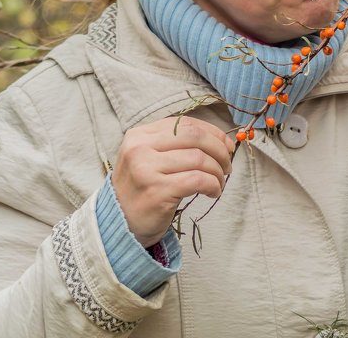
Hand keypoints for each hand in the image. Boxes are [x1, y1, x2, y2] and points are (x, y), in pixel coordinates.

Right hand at [110, 115, 236, 247]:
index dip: (212, 132)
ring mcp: (147, 169)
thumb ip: (176, 145)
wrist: (119, 224)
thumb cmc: (142, 190)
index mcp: (139, 135)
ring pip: (199, 159)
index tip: (227, 145)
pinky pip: (198, 180)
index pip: (184, 123)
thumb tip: (220, 140)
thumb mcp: (150, 159)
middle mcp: (140, 148)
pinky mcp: (157, 191)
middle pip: (194, 137)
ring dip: (218, 171)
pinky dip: (213, 185)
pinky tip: (213, 192)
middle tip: (228, 165)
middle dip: (219, 150)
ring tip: (219, 182)